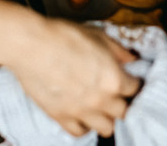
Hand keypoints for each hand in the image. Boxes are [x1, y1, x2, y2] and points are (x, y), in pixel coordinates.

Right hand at [8, 19, 140, 137]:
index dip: (133, 83)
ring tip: (101, 107)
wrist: (31, 44)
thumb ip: (118, 50)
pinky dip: (83, 126)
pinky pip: (79, 132)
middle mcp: (101, 99)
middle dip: (121, 102)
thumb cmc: (62, 36)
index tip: (129, 81)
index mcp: (113, 79)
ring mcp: (81, 111)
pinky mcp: (61, 116)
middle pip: (124, 112)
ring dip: (106, 118)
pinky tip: (82, 115)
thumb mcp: (97, 35)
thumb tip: (131, 59)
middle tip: (115, 94)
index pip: (135, 89)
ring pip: (107, 128)